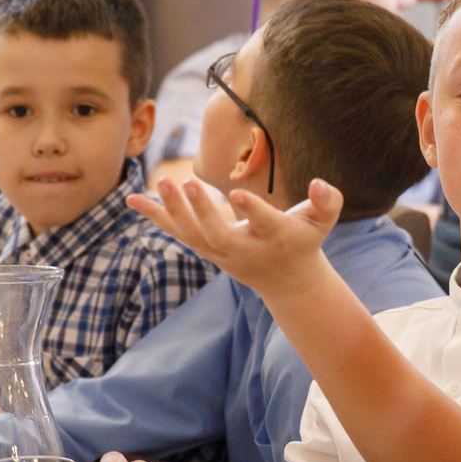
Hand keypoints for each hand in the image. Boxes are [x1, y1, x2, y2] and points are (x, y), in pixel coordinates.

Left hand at [125, 176, 340, 303]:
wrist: (285, 280)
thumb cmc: (305, 240)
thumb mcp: (323, 222)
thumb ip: (328, 201)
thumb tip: (319, 183)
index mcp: (274, 237)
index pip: (262, 224)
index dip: (251, 210)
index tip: (236, 193)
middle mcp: (243, 248)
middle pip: (217, 233)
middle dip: (201, 210)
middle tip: (186, 181)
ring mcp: (220, 251)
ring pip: (192, 233)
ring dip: (174, 210)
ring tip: (162, 181)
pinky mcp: (204, 247)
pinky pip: (176, 231)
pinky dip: (154, 215)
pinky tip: (132, 199)